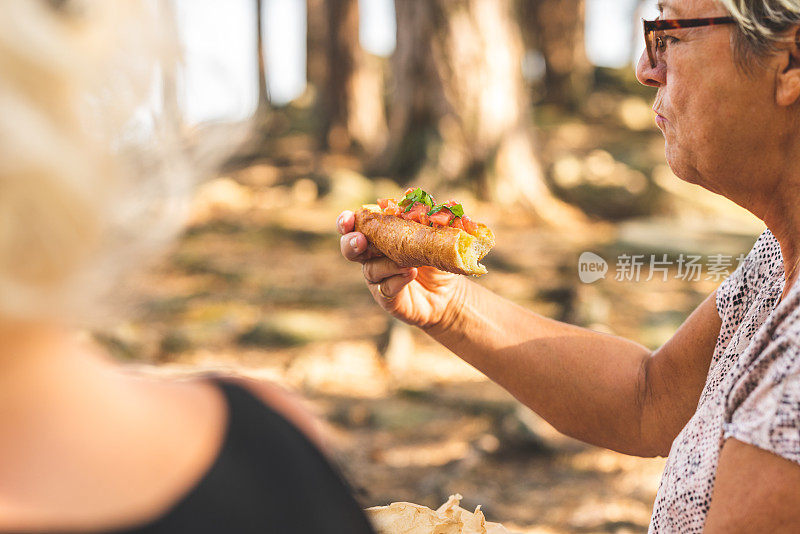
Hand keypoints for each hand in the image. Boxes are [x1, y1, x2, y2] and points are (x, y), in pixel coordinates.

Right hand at [337, 210, 465, 329]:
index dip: (347, 222)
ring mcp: (379, 280)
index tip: (348, 219)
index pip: (356, 226)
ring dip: (386, 264)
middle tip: (360, 240)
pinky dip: (396, 280)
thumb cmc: (436, 258)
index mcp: (379, 237)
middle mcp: (373, 258)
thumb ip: (423, 220)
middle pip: (351, 250)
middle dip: (351, 243)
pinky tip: (410, 273)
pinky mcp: (387, 299)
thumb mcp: (433, 236)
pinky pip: (385, 289)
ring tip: (406, 262)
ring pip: (371, 270)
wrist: (449, 291)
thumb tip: (418, 202)